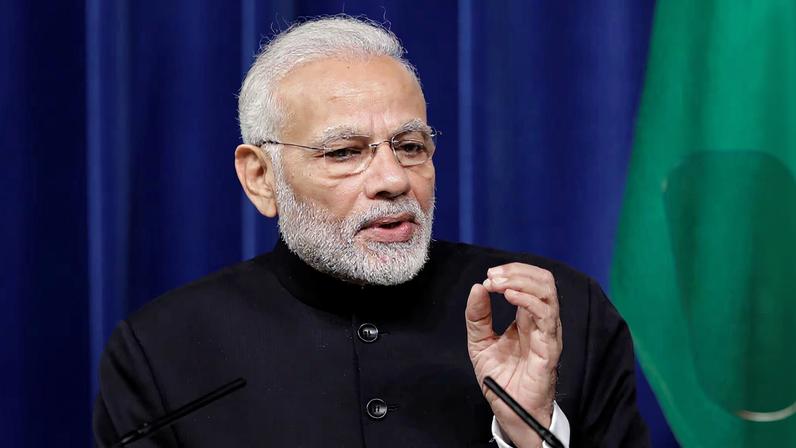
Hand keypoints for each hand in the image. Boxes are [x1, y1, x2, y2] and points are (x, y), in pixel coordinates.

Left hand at [465, 263, 561, 447]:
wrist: (508, 410)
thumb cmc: (500, 378)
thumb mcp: (479, 342)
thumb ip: (478, 316)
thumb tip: (477, 287)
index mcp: (526, 318)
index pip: (530, 282)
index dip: (511, 272)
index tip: (489, 276)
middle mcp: (541, 322)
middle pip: (543, 281)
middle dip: (517, 272)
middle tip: (492, 276)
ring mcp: (547, 334)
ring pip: (548, 293)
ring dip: (521, 281)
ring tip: (498, 285)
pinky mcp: (549, 349)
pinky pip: (546, 317)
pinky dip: (527, 301)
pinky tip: (510, 297)